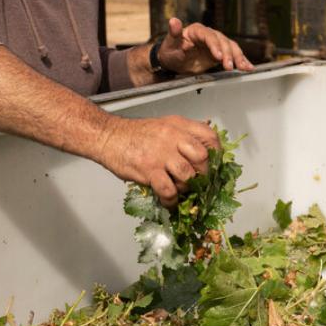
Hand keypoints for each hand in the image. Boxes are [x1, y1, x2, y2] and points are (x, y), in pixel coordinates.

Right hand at [96, 115, 219, 207]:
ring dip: (186, 188)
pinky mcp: (148, 169)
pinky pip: (168, 190)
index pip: (209, 136)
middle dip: (203, 174)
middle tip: (196, 182)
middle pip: (203, 158)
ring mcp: (160, 153)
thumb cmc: (135, 134)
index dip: (216, 153)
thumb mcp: (164, 126)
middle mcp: (173, 137)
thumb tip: (202, 155)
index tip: (213, 165)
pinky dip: (171, 200)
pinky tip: (167, 200)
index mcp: (179, 125)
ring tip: (179, 190)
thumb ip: (182, 136)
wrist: (108, 136)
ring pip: (187, 176)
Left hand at [157, 17, 254, 75]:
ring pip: (231, 47)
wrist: (174, 61)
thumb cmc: (171, 50)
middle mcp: (209, 34)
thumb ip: (174, 33)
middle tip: (228, 67)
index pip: (209, 36)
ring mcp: (217, 44)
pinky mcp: (221, 53)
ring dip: (238, 57)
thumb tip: (173, 20)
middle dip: (227, 54)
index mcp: (197, 30)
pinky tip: (249, 67)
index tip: (218, 57)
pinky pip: (233, 55)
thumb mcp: (170, 43)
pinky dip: (241, 61)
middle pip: (223, 41)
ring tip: (244, 67)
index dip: (215, 45)